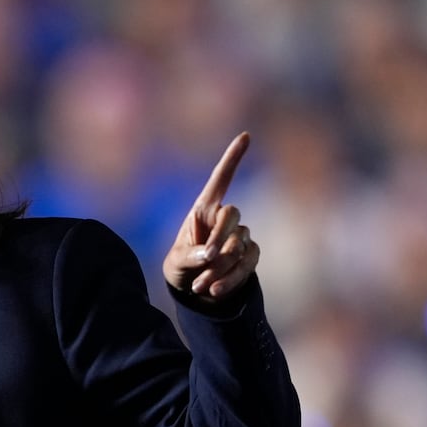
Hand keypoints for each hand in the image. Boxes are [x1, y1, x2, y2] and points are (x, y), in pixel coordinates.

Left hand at [163, 132, 259, 301]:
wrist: (193, 288)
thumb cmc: (180, 266)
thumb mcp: (176, 262)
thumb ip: (189, 256)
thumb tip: (208, 255)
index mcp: (204, 209)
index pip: (220, 180)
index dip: (232, 158)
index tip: (245, 136)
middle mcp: (225, 218)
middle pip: (232, 215)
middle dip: (219, 238)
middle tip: (204, 258)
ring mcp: (240, 235)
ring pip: (239, 244)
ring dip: (220, 266)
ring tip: (199, 285)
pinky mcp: (249, 254)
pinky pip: (248, 262)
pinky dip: (231, 278)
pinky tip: (213, 290)